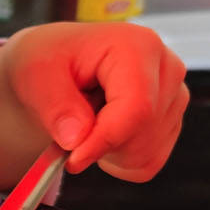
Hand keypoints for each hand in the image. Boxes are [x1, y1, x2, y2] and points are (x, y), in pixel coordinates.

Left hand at [0, 21, 192, 182]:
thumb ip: (56, 106)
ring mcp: (174, 95)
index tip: (72, 160)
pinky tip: (103, 133)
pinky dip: (119, 161)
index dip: (104, 140)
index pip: (137, 108)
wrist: (57, 65)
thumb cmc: (49, 62)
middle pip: (143, 134)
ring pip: (146, 153)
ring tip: (87, 121)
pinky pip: (148, 162)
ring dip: (108, 152)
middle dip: (101, 145)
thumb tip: (76, 138)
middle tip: (71, 127)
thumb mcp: (35, 74)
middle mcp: (166, 68)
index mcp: (138, 47)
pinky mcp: (170, 119)